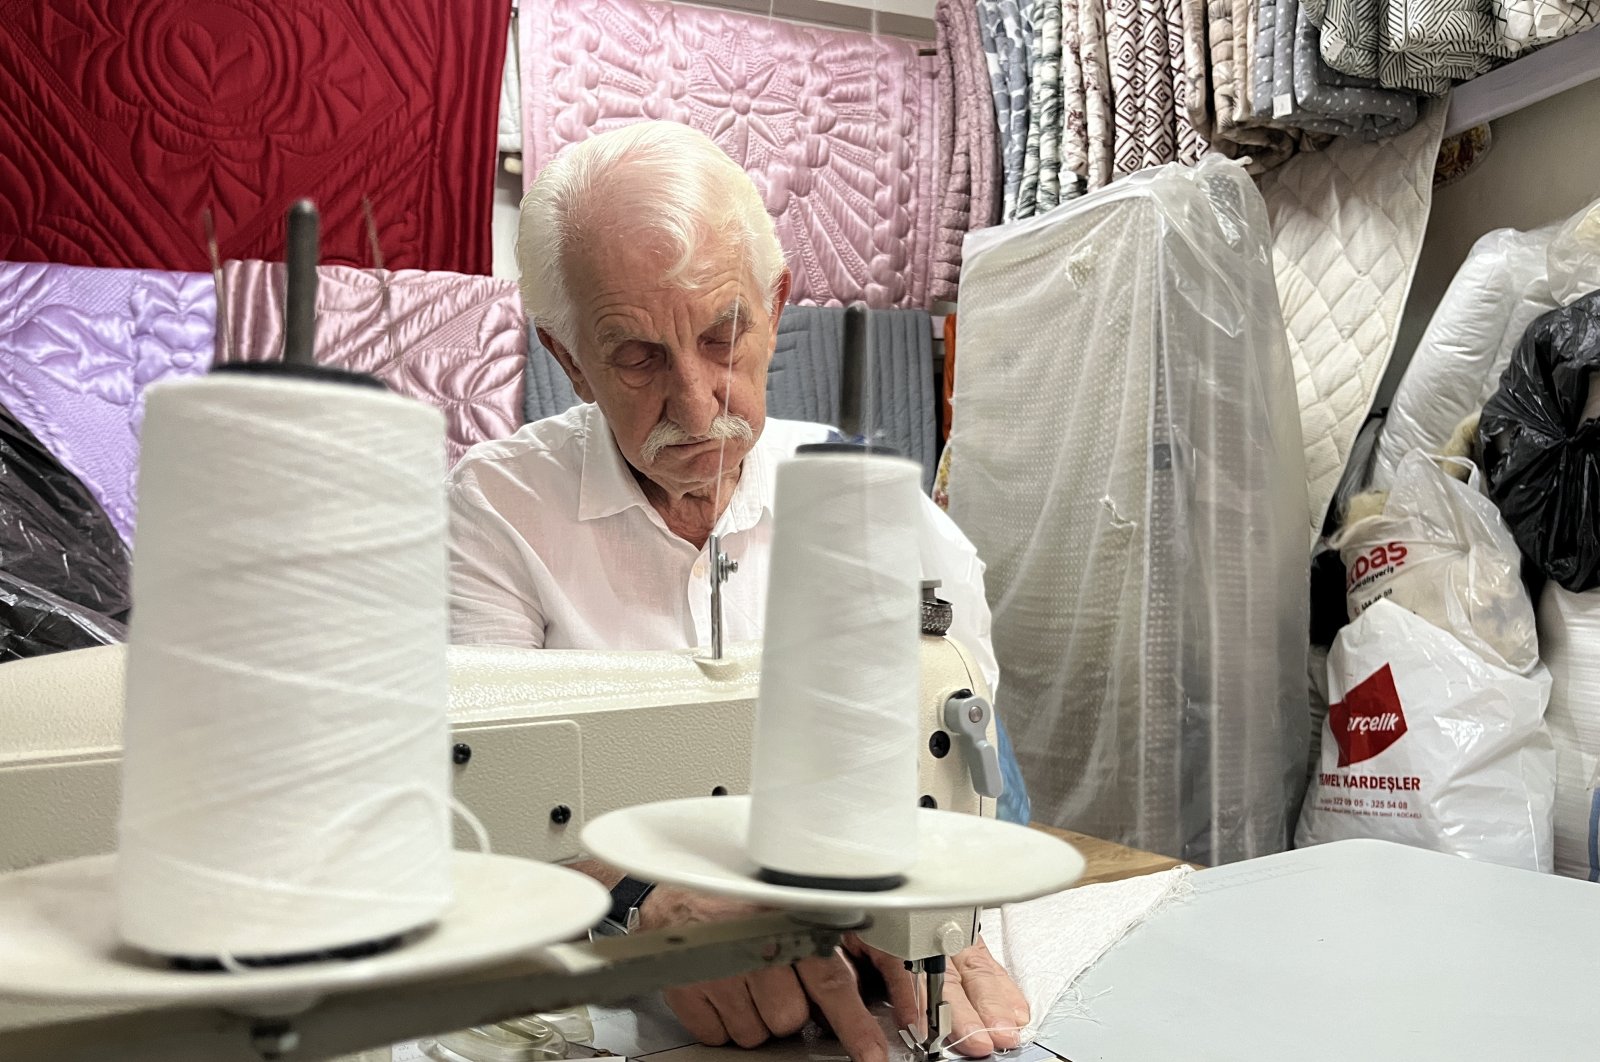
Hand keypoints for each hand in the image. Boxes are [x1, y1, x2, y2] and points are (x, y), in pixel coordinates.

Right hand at [639, 886, 1028, 1060]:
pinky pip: (725, 1032)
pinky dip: (729, 1018)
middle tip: (793, 997)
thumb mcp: (803, 905)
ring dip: (762, 1013)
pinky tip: (727, 986)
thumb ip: (852, 942)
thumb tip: (902, 992)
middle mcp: (757, 945)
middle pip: (795, 1015)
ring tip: (752, 976)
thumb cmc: (746, 898)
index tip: (874, 1054)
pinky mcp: (689, 988)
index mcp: (793, 919)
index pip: (834, 981)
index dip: (857, 1023)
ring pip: (762, 1029)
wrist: (678, 893)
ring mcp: (720, 970)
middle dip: (797, 1010)